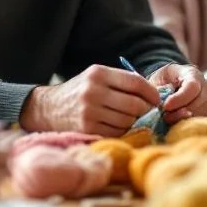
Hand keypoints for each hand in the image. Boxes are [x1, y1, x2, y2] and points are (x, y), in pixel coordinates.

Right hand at [19, 64, 159, 135]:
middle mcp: (93, 91)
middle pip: (135, 104)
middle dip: (146, 109)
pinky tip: (120, 126)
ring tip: (132, 118)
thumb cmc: (80, 91)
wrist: (49, 108)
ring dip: (135, 121)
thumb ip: (121, 81)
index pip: (135, 83)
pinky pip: (117, 132)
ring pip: (128, 120)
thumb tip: (155, 94)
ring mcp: (90, 112)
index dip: (152, 92)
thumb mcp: (96, 77)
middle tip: (148, 111)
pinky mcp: (88, 129)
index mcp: (98, 73)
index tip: (157, 99)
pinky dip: (123, 131)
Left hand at [148, 62, 206, 122]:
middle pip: (200, 101)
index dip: (179, 99)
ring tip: (168, 119)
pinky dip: (188, 123)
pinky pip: (201, 120)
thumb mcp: (157, 81)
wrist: (169, 83)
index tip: (165, 106)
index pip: (192, 86)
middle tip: (165, 117)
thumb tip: (159, 104)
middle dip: (182, 111)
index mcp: (192, 73)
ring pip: (202, 112)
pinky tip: (175, 123)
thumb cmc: (163, 80)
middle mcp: (205, 86)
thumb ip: (158, 91)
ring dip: (185, 119)